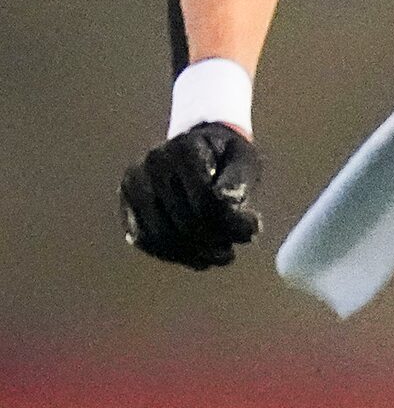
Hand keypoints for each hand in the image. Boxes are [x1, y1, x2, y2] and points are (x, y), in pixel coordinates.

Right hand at [120, 122, 262, 268]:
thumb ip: (239, 180)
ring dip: (194, 254)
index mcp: (184, 149)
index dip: (231, 222)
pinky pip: (146, 240)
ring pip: (161, 235)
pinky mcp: (127, 206)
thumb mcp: (244, 159)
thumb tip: (229, 201)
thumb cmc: (226, 157)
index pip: (206, 199)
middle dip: (214, 242)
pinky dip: (174, 255)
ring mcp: (134, 185)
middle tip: (234, 251)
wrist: (199, 150)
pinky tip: (199, 259)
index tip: (253, 230)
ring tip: (220, 257)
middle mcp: (152, 164)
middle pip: (184, 219)